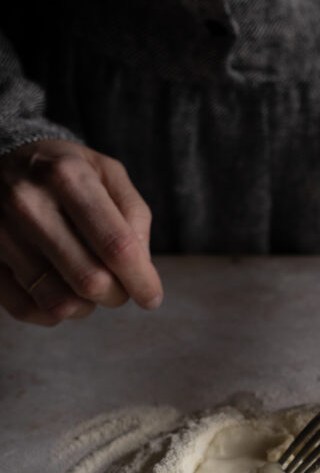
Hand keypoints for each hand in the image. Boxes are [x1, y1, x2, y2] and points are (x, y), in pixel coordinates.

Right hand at [0, 139, 162, 325]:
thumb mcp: (106, 172)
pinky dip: (53, 313)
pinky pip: (25, 310)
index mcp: (68, 177)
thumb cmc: (65, 171)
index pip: (116, 246)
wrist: (2, 159)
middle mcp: (28, 203)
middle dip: (117, 296)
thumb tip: (141, 265)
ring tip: (89, 287)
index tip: (151, 298)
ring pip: (59, 302)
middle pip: (90, 281)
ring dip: (85, 306)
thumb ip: (134, 214)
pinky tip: (61, 293)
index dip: (141, 280)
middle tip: (120, 289)